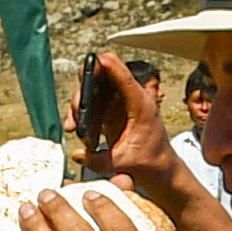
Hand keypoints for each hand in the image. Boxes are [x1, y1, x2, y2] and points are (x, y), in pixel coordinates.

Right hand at [72, 52, 191, 205]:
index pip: (124, 76)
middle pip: (102, 76)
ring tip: (73, 125)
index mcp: (141, 104)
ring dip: (79, 102)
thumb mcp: (124, 162)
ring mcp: (120, 103)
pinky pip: (92, 102)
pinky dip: (81, 112)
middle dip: (84, 88)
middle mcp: (130, 98)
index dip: (107, 65)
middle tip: (78, 109)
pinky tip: (74, 128)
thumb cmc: (150, 162)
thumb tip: (78, 154)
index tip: (93, 62)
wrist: (159, 168)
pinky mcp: (111, 111)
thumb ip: (100, 160)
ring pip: (94, 88)